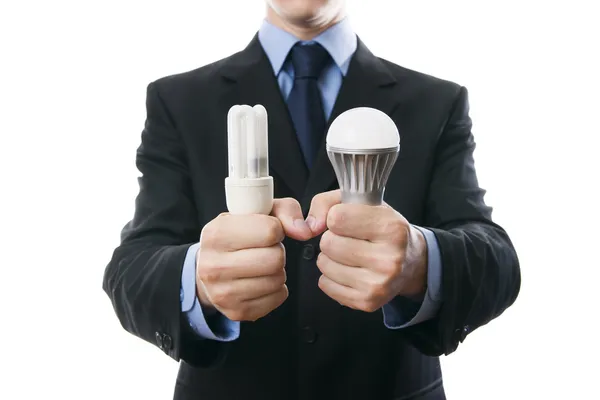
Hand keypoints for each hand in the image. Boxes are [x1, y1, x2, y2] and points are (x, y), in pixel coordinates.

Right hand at [196, 198, 312, 320]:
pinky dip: (277, 288)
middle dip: (277, 252)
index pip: (270, 231)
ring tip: (261, 264)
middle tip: (264, 250)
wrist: (211, 266)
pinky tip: (261, 280)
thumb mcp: (258, 212)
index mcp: (216, 233)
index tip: (266, 231)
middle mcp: (213, 265)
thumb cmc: (238, 235)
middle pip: (275, 259)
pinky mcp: (237, 312)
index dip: (276, 229)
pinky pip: (278, 297)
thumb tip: (304, 231)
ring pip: (277, 279)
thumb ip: (286, 211)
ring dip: (277, 270)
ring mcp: (223, 293)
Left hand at [306, 190, 427, 311]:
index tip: (347, 219)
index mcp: (391, 228)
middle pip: (328, 243)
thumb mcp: (362, 202)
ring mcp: (378, 284)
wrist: (411, 261)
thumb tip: (310, 226)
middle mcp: (389, 259)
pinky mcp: (367, 302)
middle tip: (348, 239)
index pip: (337, 218)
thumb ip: (327, 203)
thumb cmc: (381, 227)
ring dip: (330, 257)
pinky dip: (330, 276)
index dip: (336, 216)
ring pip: (324, 264)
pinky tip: (348, 270)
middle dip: (332, 238)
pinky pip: (325, 285)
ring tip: (349, 254)